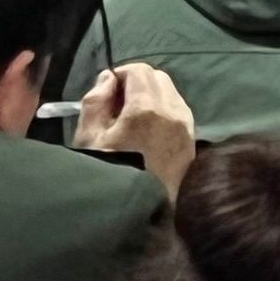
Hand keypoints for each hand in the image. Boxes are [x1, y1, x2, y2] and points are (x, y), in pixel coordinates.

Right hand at [75, 62, 196, 193]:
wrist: (137, 209)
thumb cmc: (108, 172)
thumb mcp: (88, 137)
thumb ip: (96, 101)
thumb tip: (109, 78)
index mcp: (146, 109)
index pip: (139, 71)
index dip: (120, 75)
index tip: (108, 92)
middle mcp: (173, 111)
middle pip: (158, 78)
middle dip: (137, 83)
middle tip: (117, 105)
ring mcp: (186, 125)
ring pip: (171, 92)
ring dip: (151, 96)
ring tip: (131, 120)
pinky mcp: (191, 138)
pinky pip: (179, 110)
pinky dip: (163, 110)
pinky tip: (146, 131)